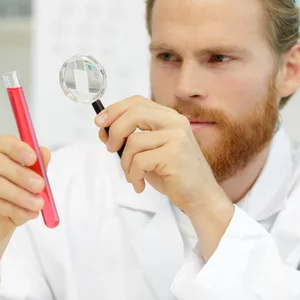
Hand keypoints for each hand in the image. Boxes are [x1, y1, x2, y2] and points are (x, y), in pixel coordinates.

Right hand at [0, 134, 49, 246]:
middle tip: (40, 186)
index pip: (3, 142)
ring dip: (20, 195)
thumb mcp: (30, 184)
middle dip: (22, 174)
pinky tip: (25, 213)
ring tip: (37, 204)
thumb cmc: (11, 201)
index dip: (18, 149)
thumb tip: (44, 153)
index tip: (34, 159)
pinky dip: (12, 208)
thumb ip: (37, 168)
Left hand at [95, 95, 228, 214]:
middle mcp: (175, 122)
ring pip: (133, 141)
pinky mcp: (174, 155)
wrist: (199, 197)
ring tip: (132, 176)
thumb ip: (128, 139)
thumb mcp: (147, 152)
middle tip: (110, 149)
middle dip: (115, 131)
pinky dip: (133, 175)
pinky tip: (140, 185)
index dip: (115, 109)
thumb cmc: (172, 175)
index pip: (137, 102)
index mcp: (169, 117)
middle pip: (134, 113)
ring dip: (125, 163)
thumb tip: (102, 129)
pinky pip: (139, 161)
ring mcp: (177, 137)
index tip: (99, 122)